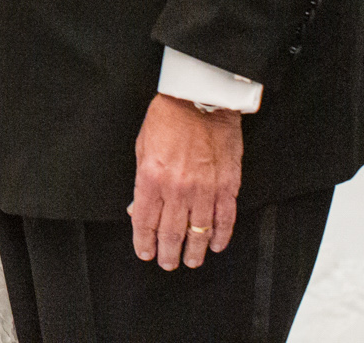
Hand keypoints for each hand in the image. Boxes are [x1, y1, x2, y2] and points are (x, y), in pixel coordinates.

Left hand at [129, 93, 242, 270]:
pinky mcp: (227, 185)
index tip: (146, 253)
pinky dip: (221, 236)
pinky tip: (216, 245)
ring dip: (194, 251)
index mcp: (151, 178)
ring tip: (191, 261)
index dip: (144, 242)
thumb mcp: (141, 147)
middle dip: (168, 253)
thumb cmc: (168, 118)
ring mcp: (204, 189)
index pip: (145, 221)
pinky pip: (225, 219)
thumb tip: (136, 209)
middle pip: (171, 232)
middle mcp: (177, 188)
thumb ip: (140, 182)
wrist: (200, 98)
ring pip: (199, 231)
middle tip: (168, 264)